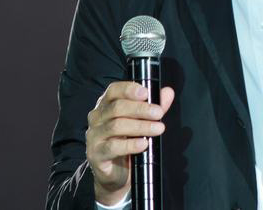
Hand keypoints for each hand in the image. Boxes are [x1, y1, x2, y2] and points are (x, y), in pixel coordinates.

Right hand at [86, 81, 174, 204]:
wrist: (115, 173)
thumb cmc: (126, 142)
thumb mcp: (140, 123)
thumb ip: (153, 107)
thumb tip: (168, 93)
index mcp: (106, 105)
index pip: (113, 91)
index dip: (129, 89)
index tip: (146, 93)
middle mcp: (97, 118)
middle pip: (116, 108)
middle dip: (140, 109)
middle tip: (159, 113)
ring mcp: (94, 136)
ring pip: (116, 126)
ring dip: (140, 126)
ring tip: (158, 128)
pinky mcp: (96, 154)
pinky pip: (113, 147)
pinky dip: (130, 145)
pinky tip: (144, 144)